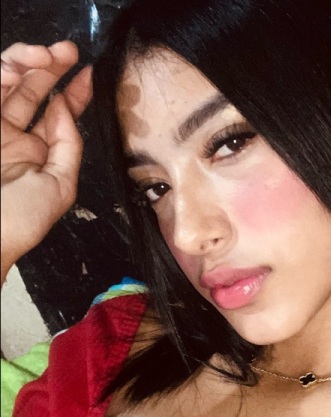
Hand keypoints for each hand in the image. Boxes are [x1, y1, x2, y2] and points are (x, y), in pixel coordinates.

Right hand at [1, 41, 92, 282]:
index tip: (90, 74)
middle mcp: (13, 136)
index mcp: (37, 153)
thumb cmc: (22, 219)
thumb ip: (68, 145)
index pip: (58, 115)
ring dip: (27, 65)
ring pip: (8, 84)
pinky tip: (17, 70)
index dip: (74, 93)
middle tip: (68, 52)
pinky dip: (2, 76)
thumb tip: (66, 108)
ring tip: (46, 56)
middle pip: (33, 92)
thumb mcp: (60, 185)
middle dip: (52, 69)